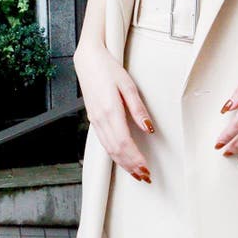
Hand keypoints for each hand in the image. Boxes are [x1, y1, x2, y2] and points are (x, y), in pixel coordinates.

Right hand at [80, 45, 155, 182]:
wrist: (88, 61)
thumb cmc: (109, 70)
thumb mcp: (129, 86)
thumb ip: (139, 109)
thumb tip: (149, 129)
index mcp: (110, 110)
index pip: (124, 143)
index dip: (135, 159)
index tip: (146, 169)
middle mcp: (100, 119)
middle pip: (116, 151)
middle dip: (131, 166)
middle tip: (145, 177)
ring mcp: (95, 120)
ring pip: (109, 149)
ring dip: (123, 163)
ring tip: (136, 173)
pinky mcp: (94, 119)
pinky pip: (104, 142)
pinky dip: (114, 154)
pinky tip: (122, 159)